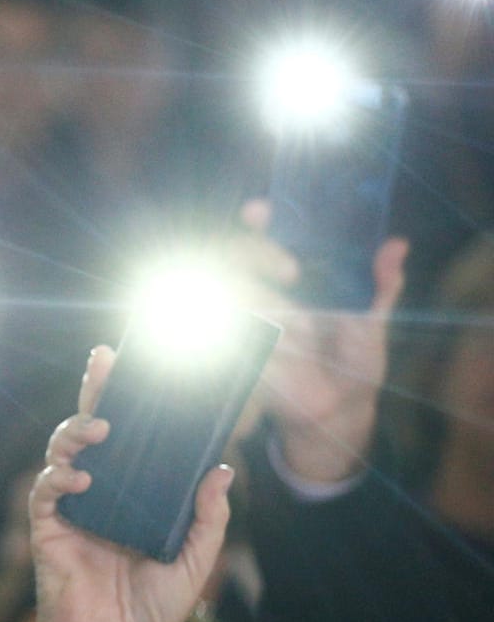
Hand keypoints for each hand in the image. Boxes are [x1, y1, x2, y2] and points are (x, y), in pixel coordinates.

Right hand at [0, 348, 232, 621]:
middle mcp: (102, 492)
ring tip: (100, 429)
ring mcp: (71, 507)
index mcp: (136, 494)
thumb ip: (209, 515)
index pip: (132, 438)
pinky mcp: (47, 527)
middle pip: (92, 429)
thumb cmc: (155, 610)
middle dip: (96, 392)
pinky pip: (46, 490)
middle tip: (104, 362)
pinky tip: (81, 480)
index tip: (136, 364)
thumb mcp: (196, 559)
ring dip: (76, 431)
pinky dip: (60, 478)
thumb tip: (221, 466)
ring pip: (64, 451)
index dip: (131, 401)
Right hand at [237, 200, 406, 481]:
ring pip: (224, 289)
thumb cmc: (356, 361)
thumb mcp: (373, 320)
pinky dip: (245, 335)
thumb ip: (381, 283)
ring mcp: (243, 322)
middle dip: (254, 251)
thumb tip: (397, 244)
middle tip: (292, 270)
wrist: (340, 411)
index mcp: (292, 280)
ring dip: (254, 297)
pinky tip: (271, 344)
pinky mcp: (234, 352)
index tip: (261, 209)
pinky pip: (224, 333)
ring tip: (290, 321)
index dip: (254, 221)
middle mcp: (262, 293)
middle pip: (231, 255)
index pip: (260, 238)